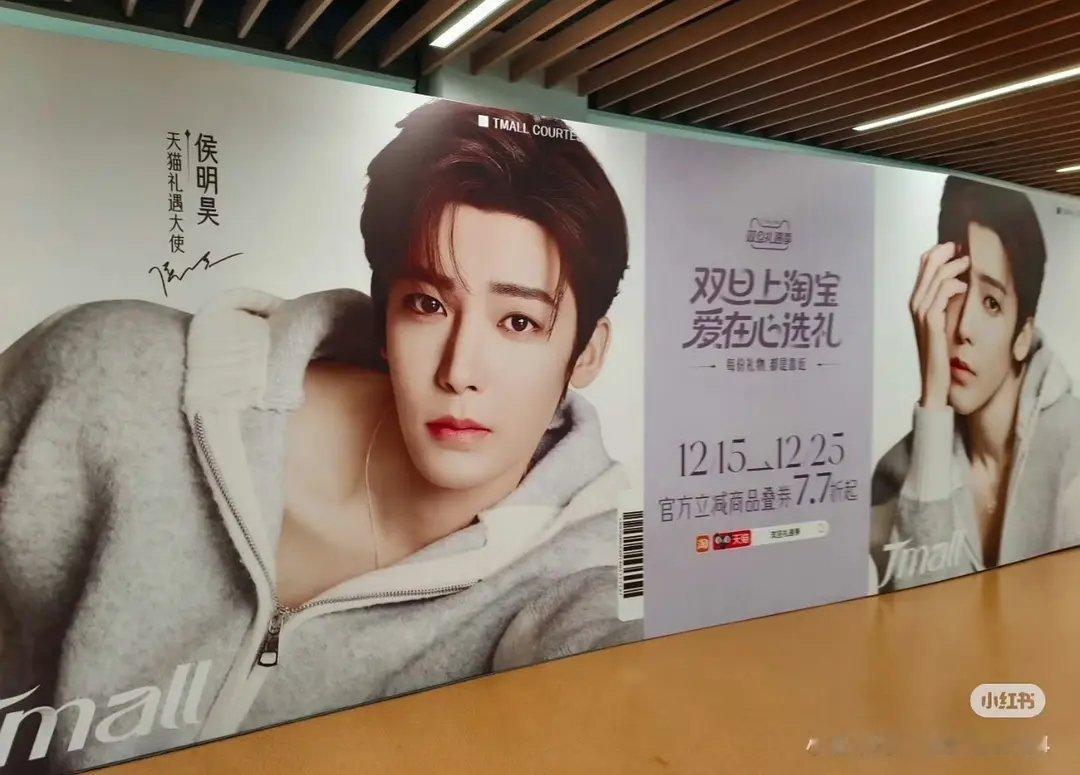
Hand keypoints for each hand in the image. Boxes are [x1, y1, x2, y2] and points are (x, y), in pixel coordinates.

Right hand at [909, 243, 969, 408]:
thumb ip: (945, 301)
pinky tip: (965, 287)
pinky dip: (953, 286)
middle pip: (928, 266)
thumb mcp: (943, 321)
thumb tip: (958, 279)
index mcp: (917, 301)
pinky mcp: (931, 321)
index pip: (922, 266)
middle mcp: (915, 304)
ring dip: (954, 267)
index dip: (937, 252)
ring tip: (967, 265)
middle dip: (946, 253)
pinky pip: (942, 294)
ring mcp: (921, 313)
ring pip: (936, 278)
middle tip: (964, 250)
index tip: (956, 246)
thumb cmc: (941, 351)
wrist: (935, 378)